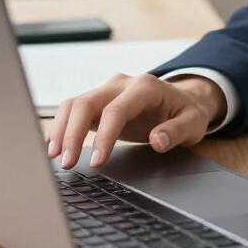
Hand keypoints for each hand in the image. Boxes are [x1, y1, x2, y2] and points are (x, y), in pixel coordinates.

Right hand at [45, 73, 226, 169]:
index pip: (116, 110)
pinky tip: (54, 146)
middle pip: (86, 102)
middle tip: (67, 163)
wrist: (184, 99)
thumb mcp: (193, 122)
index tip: (97, 162)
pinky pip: (73, 110)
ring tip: (55, 157)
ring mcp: (107, 90)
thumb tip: (157, 141)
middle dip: (73, 133)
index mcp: (145, 87)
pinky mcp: (99, 102)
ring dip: (62, 130)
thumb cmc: (187, 111)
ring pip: (74, 104)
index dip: (104, 136)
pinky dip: (61, 126)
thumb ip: (176, 131)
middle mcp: (121, 84)